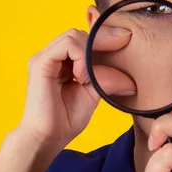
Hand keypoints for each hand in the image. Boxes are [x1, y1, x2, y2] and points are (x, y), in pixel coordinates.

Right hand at [19, 28, 134, 148]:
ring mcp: (45, 57)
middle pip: (81, 34)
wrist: (48, 138)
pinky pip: (67, 44)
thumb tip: (131, 77)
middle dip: (101, 42)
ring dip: (88, 54)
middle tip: (113, 62)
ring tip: (87, 79)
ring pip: (74, 35)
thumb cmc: (66, 119)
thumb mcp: (93, 94)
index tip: (127, 38)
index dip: (106, 38)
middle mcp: (52, 56)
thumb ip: (105, 78)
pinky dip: (80, 58)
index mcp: (63, 61)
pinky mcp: (40, 63)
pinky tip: (81, 77)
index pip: (85, 39)